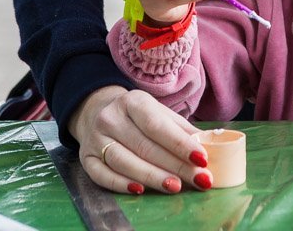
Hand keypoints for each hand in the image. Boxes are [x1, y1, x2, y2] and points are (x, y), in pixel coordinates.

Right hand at [69, 86, 211, 193]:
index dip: (180, 144)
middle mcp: (110, 118)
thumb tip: (207, 145)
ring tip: (175, 186)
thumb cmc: (137, 116)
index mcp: (132, 102)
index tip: (202, 158)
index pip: (157, 125)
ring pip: (124, 162)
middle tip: (198, 179)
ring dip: (152, 177)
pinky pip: (102, 175)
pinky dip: (121, 184)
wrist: (97, 111)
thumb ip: (181, 129)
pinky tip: (140, 190)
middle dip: (175, 165)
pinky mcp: (85, 158)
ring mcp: (95, 138)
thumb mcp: (159, 113)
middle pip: (144, 146)